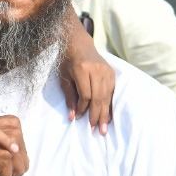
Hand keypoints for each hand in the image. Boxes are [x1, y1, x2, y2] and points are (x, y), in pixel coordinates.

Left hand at [60, 17, 113, 133]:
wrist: (79, 43)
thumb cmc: (68, 61)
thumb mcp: (64, 77)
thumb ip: (69, 96)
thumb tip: (72, 117)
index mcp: (82, 69)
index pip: (85, 94)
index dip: (83, 107)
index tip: (79, 117)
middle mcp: (96, 69)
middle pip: (98, 97)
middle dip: (96, 115)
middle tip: (96, 131)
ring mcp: (105, 70)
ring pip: (106, 96)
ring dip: (105, 113)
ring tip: (103, 128)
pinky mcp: (111, 72)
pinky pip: (111, 91)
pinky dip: (109, 104)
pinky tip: (108, 115)